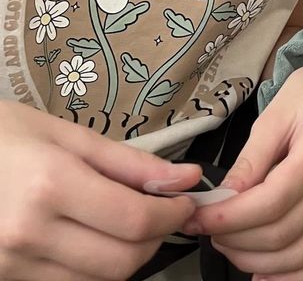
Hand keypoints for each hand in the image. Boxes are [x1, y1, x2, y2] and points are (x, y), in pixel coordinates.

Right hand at [0, 100, 199, 280]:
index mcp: (51, 185)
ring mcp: (13, 264)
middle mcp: (30, 233)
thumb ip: (129, 161)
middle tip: (164, 213)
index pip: (134, 219)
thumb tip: (184, 177)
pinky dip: (92, 267)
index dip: (172, 214)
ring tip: (127, 222)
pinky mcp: (5, 279)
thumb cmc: (3, 136)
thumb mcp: (66, 135)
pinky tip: (93, 236)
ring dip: (126, 256)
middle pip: (121, 261)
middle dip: (155, 240)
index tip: (186, 200)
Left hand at [185, 53, 302, 280]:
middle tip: (207, 230)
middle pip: (284, 232)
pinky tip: (263, 275)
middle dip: (237, 241)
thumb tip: (222, 202)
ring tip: (229, 247)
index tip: (199, 218)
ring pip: (300, 255)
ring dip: (257, 262)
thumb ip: (249, 161)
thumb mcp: (272, 116)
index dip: (232, 217)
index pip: (273, 200)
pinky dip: (293, 277)